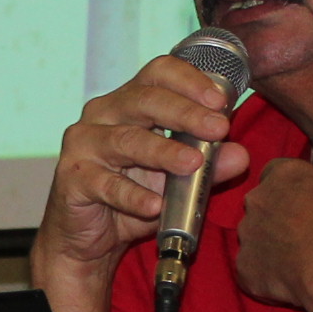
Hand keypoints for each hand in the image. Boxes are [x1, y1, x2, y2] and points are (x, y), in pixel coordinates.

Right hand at [31, 53, 253, 287]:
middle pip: (144, 99)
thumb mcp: (177, 181)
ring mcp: (83, 144)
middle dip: (185, 113)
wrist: (88, 238)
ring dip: (163, 152)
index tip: (220, 101)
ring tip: (192, 164)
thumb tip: (240, 155)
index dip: (190, 81)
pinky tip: (155, 205)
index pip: (158, 73)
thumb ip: (208, 166)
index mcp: (130, 102)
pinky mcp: (72, 178)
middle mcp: (103, 114)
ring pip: (126, 140)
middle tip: (219, 128)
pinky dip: (132, 195)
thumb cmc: (133, 196)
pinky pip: (106, 184)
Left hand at [231, 156, 312, 311]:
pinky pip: (253, 273)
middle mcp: (258, 200)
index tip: (311, 203)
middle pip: (263, 206)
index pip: (279, 173)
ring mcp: (248, 236)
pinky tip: (292, 285)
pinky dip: (268, 279)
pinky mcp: (245, 270)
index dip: (295, 189)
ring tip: (302, 263)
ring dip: (273, 248)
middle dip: (280, 218)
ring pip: (256, 240)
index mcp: (285, 174)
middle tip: (307, 235)